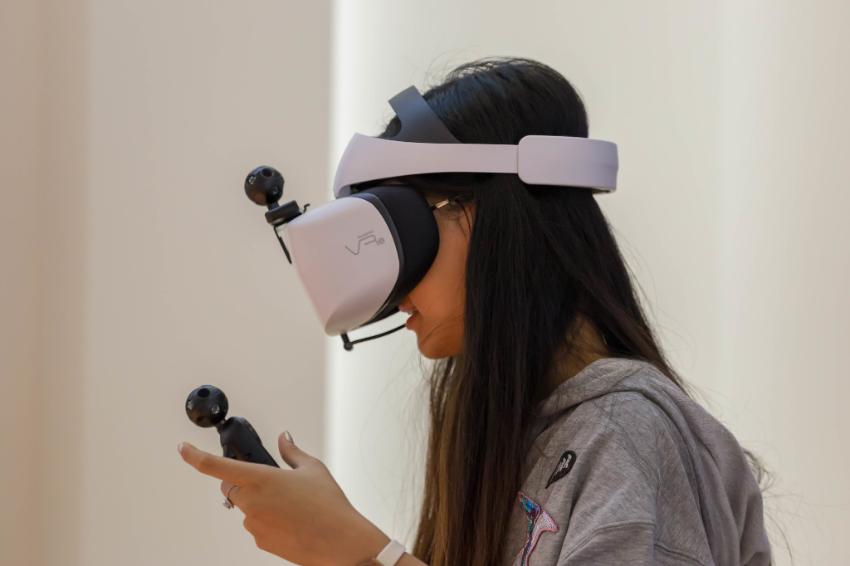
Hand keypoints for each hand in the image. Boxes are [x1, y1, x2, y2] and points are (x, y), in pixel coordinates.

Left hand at [178, 431, 389, 564]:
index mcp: (261, 479)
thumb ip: (292, 452)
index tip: (183, 449)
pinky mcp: (260, 542)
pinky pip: (256, 525)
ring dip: (258, 502)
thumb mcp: (313, 469)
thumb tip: (284, 438)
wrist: (340, 542)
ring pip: (245, 507)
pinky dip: (268, 519)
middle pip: (230, 487)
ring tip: (291, 504)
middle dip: (242, 481)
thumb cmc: (329, 505)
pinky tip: (292, 520)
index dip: (194, 456)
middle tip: (269, 481)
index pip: (216, 466)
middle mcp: (251, 502)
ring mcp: (253, 525)